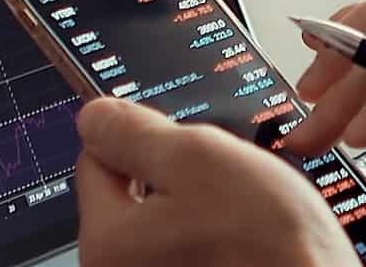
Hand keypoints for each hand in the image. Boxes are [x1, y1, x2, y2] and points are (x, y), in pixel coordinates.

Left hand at [74, 97, 356, 266]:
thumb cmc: (269, 244)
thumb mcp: (200, 159)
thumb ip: (138, 133)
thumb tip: (95, 117)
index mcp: (109, 242)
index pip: (96, 159)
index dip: (143, 137)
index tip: (181, 138)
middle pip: (130, 194)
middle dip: (174, 175)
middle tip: (222, 177)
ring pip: (166, 220)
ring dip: (199, 205)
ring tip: (243, 210)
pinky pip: (190, 248)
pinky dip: (215, 236)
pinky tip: (246, 236)